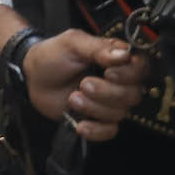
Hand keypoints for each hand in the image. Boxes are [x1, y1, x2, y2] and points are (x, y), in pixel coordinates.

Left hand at [22, 32, 151, 141]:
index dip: (129, 74)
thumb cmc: (54, 55)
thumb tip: (124, 55)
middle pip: (133, 94)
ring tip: (73, 98)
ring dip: (95, 108)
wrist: (33, 77)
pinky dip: (96, 131)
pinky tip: (80, 124)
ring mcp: (109, 102)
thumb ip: (98, 47)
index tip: (108, 72)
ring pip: (120, 113)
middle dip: (107, 93)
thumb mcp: (73, 43)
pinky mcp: (99, 120)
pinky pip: (110, 131)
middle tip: (83, 84)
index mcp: (117, 58)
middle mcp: (119, 81)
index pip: (141, 68)